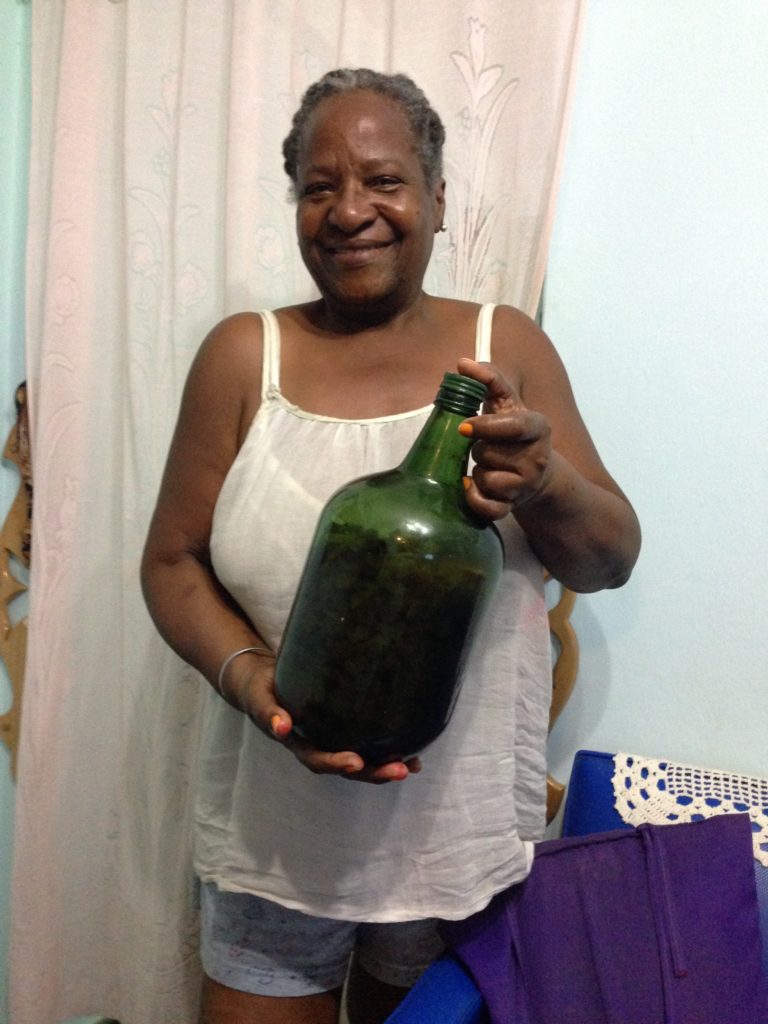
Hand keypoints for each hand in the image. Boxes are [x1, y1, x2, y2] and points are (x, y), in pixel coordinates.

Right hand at [225, 656, 421, 783]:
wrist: (262, 682)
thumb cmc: (261, 689)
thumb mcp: (260, 698)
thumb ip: (268, 712)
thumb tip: (281, 727)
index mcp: (298, 744)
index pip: (318, 759)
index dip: (336, 763)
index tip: (355, 762)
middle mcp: (318, 747)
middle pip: (347, 768)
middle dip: (374, 772)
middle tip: (401, 770)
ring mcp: (332, 740)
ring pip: (362, 761)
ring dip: (386, 766)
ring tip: (413, 766)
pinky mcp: (344, 728)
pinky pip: (368, 744)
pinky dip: (389, 748)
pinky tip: (412, 748)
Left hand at [457, 356, 552, 520]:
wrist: (538, 476)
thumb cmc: (515, 434)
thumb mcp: (509, 405)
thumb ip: (489, 380)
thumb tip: (462, 363)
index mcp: (538, 427)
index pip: (514, 426)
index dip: (486, 426)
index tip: (463, 426)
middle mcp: (537, 457)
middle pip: (488, 453)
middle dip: (478, 449)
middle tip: (484, 446)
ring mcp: (527, 484)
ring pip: (485, 478)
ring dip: (476, 472)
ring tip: (486, 465)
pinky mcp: (515, 506)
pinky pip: (488, 507)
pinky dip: (474, 498)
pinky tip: (470, 487)